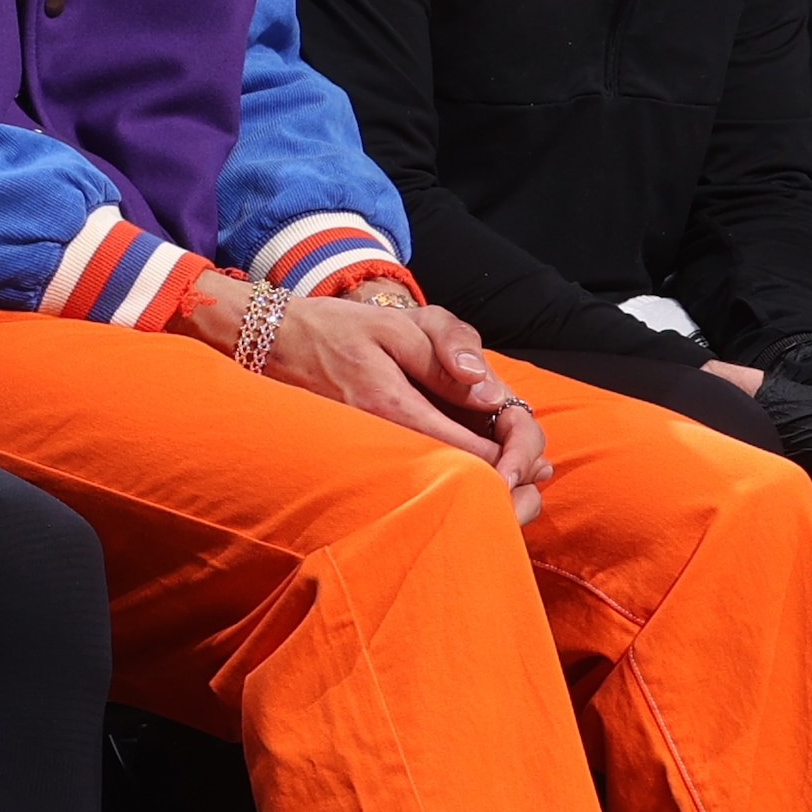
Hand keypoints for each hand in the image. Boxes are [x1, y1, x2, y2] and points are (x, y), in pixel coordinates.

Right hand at [189, 277, 543, 520]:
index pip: (472, 454)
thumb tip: (493, 397)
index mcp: (393, 408)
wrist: (272, 344)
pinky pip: (421, 476)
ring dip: (486, 484)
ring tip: (520, 474)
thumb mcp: (398, 325)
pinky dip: (457, 474)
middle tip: (539, 473)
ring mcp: (373, 456)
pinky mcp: (369, 459)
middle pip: (461, 482)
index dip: (514, 456)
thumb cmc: (339, 329)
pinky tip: (478, 464)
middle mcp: (382, 444)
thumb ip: (447, 356)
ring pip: (440, 486)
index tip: (534, 456)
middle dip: (508, 480)